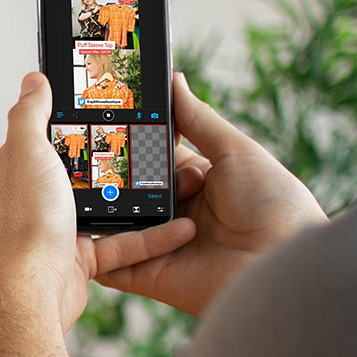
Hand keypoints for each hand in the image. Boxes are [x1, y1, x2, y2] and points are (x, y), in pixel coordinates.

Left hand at [0, 73, 195, 330]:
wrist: (32, 291)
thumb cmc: (24, 221)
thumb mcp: (26, 152)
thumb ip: (30, 114)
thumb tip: (33, 79)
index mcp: (17, 171)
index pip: (45, 136)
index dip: (74, 121)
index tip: (110, 108)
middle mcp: (35, 200)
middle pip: (83, 170)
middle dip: (119, 159)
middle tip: (157, 141)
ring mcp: (58, 231)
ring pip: (109, 207)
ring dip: (144, 197)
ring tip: (180, 181)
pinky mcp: (81, 260)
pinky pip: (124, 244)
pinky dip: (154, 237)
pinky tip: (183, 227)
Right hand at [94, 73, 326, 314]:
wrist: (282, 264)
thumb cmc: (274, 206)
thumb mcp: (236, 152)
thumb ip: (199, 119)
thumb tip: (175, 80)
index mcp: (197, 185)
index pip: (153, 159)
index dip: (132, 142)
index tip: (106, 120)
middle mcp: (175, 215)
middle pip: (130, 189)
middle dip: (111, 173)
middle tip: (86, 151)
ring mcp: (159, 246)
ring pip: (116, 223)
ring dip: (99, 205)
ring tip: (76, 183)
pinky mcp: (148, 276)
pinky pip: (112, 262)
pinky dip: (94, 250)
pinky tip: (74, 226)